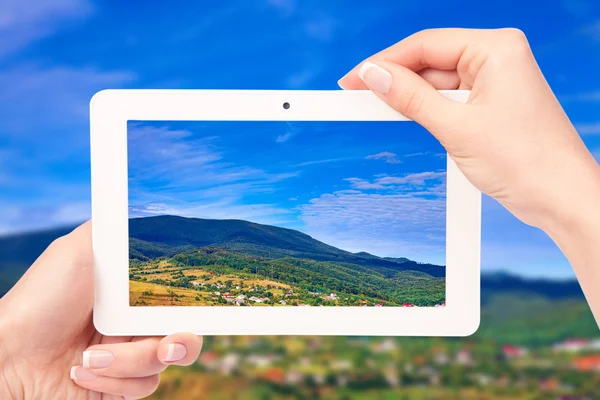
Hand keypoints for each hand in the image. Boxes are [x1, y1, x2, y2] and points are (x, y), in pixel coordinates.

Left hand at [0, 222, 202, 398]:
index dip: (194, 307)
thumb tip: (138, 204)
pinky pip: (142, 387)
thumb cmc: (41, 299)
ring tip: (90, 358)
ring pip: (162, 364)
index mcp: (132, 294)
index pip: (178, 299)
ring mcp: (127, 358)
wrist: (9, 356)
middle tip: (168, 345)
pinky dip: (113, 381)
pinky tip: (82, 372)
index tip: (197, 311)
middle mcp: (134, 325)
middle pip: (184, 335)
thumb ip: (112, 229)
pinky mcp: (117, 386)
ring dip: (129, 362)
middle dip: (181, 343)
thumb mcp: (76, 249)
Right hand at [339, 28, 599, 230]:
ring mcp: (497, 80)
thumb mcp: (456, 128)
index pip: (427, 44)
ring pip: (438, 80)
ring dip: (409, 95)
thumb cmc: (525, 161)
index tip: (354, 78)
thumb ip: (411, 98)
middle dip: (394, 78)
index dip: (385, 61)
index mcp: (497, 49)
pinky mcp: (493, 102)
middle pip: (430, 60)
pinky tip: (405, 113)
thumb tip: (374, 75)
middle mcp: (498, 57)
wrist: (560, 198)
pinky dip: (427, 107)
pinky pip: (450, 97)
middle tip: (356, 95)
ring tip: (374, 107)